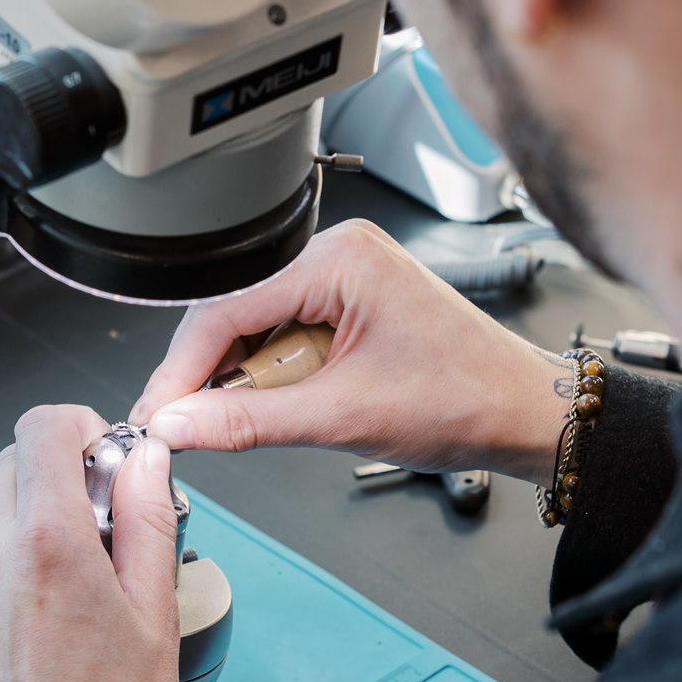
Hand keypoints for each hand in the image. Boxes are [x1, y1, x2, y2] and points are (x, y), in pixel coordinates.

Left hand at [0, 405, 181, 681]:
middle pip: (13, 456)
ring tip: (62, 539)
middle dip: (61, 467)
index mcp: (48, 542)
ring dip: (16, 495)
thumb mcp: (157, 612)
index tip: (112, 459)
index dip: (83, 427)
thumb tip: (145, 460)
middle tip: (105, 512)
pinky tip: (19, 563)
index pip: (43, 428)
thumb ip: (149, 520)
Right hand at [132, 219, 573, 482]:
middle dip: (208, 376)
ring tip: (231, 424)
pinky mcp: (352, 304)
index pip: (227, 308)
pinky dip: (272, 377)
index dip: (182, 368)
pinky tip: (269, 406)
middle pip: (235, 316)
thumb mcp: (343, 417)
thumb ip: (249, 420)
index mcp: (340, 258)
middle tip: (179, 428)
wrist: (525, 414)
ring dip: (242, 380)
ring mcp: (347, 277)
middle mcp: (339, 254)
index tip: (156, 413)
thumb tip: (181, 425)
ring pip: (258, 330)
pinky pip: (287, 337)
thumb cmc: (466, 400)